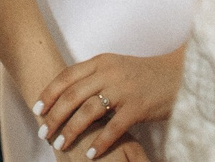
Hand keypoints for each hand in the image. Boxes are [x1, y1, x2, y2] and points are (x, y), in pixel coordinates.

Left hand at [33, 50, 181, 157]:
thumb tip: (67, 93)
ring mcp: (123, 89)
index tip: (36, 109)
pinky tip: (90, 154)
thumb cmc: (144, 74)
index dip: (49, 93)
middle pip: (72, 95)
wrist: (178, 75)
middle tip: (44, 132)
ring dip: (71, 130)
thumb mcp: (115, 67)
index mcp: (101, 61)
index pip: (67, 76)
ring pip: (88, 111)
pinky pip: (113, 128)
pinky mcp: (138, 107)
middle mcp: (109, 73)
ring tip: (60, 144)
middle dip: (54, 115)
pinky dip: (99, 142)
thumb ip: (94, 76)